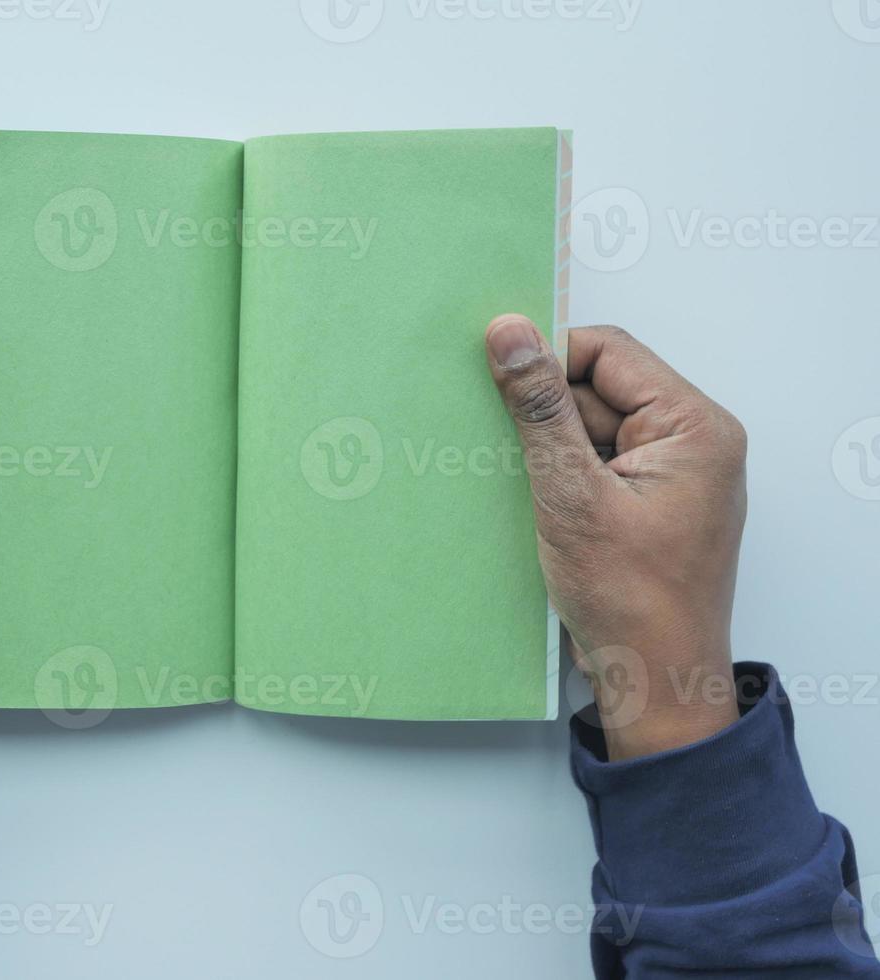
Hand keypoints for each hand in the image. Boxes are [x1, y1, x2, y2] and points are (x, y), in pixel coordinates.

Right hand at [484, 316, 746, 759]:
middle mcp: (692, 443)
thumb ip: (540, 409)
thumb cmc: (632, 600)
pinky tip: (529, 501)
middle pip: (598, 389)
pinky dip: (557, 476)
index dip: (548, 356)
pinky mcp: (647, 505)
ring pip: (590, 429)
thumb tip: (512, 333)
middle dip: (542, 411)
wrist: (655, 681)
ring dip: (545, 448)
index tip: (491, 370)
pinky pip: (595, 465)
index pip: (610, 353)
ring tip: (516, 483)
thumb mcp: (572, 495)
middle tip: (495, 440)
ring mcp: (671, 476)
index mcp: (695, 428)